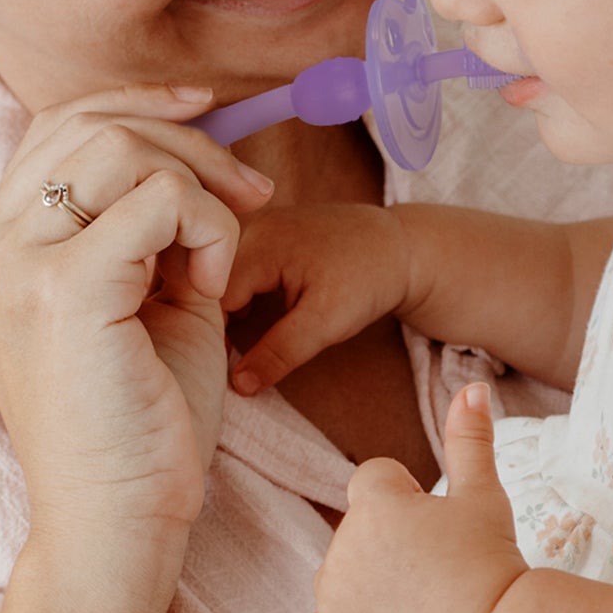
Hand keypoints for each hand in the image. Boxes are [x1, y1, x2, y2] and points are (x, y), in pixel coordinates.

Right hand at [0, 83, 274, 541]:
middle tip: (250, 192)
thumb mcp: (135, 292)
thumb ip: (140, 217)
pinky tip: (215, 287)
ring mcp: (12, 266)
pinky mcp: (62, 289)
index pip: (55, 128)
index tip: (204, 109)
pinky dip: (211, 227)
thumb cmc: (141, 416)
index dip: (136, 104)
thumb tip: (189, 134)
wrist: (122, 522)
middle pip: (88, 124)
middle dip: (187, 141)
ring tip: (222, 257)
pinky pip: (160, 199)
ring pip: (121, 148)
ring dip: (201, 188)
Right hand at [223, 202, 412, 394]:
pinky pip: (240, 265)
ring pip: (224, 275)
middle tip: (226, 356)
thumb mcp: (327, 322)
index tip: (217, 366)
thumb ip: (280, 353)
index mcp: (260, 244)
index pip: (212, 297)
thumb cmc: (367, 280)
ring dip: (228, 308)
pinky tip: (255, 316)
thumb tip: (237, 386)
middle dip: (216, 322)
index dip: (212, 336)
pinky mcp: (271, 233)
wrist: (400, 247)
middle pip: (212, 282)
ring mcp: (261, 226)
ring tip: (239, 339)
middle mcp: (253, 227)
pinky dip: (242, 293)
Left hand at [299, 383, 528, 612]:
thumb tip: (473, 388)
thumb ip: (468, 438)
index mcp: (372, 502)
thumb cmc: (492, 562)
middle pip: (355, 527)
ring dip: (365, 580)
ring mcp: (333, 597)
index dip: (409, 499)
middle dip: (387, 539)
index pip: (374, 478)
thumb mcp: (484, 494)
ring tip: (419, 600)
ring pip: (338, 572)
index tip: (437, 526)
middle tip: (434, 567)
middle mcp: (342, 546)